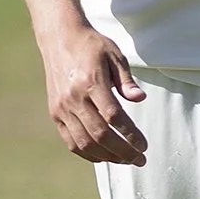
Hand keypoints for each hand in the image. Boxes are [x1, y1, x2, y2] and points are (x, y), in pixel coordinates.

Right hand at [37, 20, 148, 165]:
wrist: (60, 38)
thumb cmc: (92, 46)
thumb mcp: (115, 55)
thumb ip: (126, 80)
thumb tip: (140, 99)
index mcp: (91, 81)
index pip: (113, 117)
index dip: (130, 135)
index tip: (144, 146)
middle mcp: (74, 97)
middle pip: (100, 135)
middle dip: (122, 152)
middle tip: (139, 159)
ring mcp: (62, 107)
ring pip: (84, 143)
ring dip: (107, 156)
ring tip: (125, 160)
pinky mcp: (55, 113)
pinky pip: (71, 141)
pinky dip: (88, 153)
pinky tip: (104, 156)